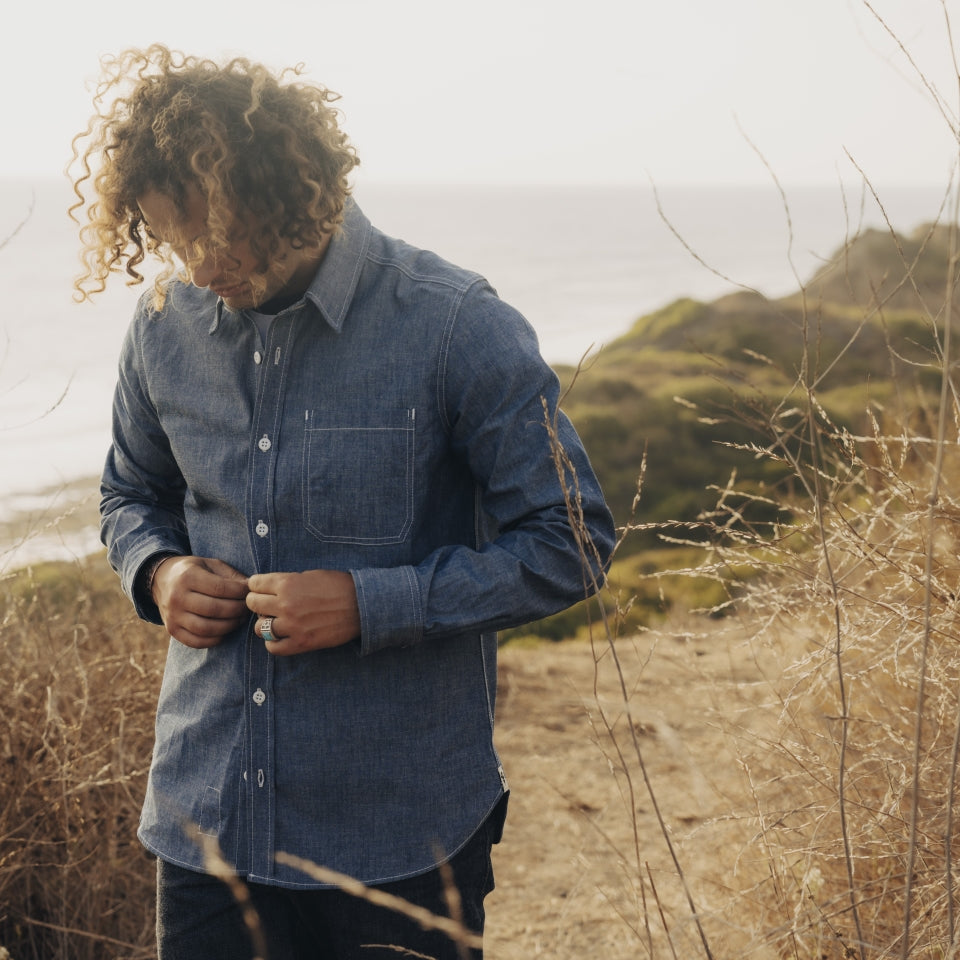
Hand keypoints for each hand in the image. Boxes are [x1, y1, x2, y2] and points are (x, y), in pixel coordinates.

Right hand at [152, 556, 249, 648]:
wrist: (162, 580)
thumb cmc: (194, 571)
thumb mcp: (210, 564)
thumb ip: (231, 575)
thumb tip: (251, 588)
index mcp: (187, 576)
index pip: (220, 588)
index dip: (239, 592)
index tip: (250, 593)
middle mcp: (177, 597)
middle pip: (214, 609)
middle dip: (237, 610)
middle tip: (248, 608)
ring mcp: (173, 616)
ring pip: (206, 628)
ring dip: (229, 626)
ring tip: (239, 619)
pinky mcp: (172, 630)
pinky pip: (196, 641)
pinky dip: (215, 639)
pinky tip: (225, 631)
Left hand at [245, 569, 360, 655]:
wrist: (361, 605)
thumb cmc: (338, 586)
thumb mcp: (310, 575)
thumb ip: (287, 581)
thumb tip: (269, 588)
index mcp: (287, 583)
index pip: (254, 584)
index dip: (257, 586)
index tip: (262, 589)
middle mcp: (285, 604)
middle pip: (253, 604)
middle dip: (258, 603)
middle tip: (268, 604)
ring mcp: (292, 625)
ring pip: (259, 628)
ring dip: (265, 623)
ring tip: (276, 621)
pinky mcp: (301, 643)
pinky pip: (273, 647)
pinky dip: (273, 642)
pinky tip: (281, 636)